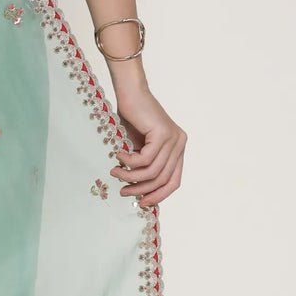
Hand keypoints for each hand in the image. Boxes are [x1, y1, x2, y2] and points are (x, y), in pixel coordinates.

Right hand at [109, 88, 186, 206]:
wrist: (130, 92)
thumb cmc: (132, 117)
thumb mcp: (140, 147)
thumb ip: (144, 165)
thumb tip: (138, 191)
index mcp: (178, 148)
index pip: (174, 181)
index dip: (159, 195)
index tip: (142, 202)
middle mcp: (180, 144)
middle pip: (164, 179)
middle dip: (142, 189)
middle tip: (124, 191)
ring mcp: (174, 139)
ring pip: (153, 171)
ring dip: (131, 175)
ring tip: (115, 173)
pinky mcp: (163, 134)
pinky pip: (145, 159)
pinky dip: (129, 162)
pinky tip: (118, 155)